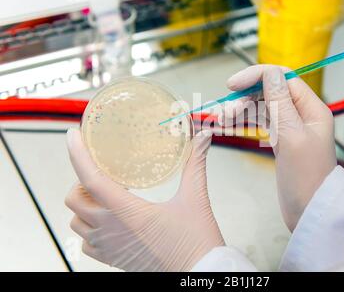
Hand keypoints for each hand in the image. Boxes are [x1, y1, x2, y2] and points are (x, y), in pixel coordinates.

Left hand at [65, 128, 223, 270]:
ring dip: (84, 205)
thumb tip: (203, 137)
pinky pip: (86, 242)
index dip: (78, 154)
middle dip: (82, 182)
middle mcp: (111, 230)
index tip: (73, 136)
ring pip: (76, 222)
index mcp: (128, 212)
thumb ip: (196, 164)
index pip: (91, 179)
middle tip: (103, 174)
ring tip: (107, 196)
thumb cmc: (196, 241)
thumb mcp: (195, 198)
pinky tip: (109, 220)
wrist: (199, 274)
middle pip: (74, 199)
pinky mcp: (113, 259)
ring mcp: (109, 247)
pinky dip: (89, 228)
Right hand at [220, 65, 336, 231]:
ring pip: (262, 108)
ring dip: (242, 110)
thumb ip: (280, 103)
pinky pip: (260, 123)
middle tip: (226, 111)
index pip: (283, 78)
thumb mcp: (292, 136)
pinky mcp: (281, 141)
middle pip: (270, 92)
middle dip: (246, 96)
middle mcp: (302, 114)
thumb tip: (270, 73)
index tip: (232, 84)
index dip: (257, 76)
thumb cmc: (306, 178)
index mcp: (311, 109)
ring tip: (222, 120)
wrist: (309, 211)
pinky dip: (245, 121)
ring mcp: (290, 128)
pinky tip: (230, 124)